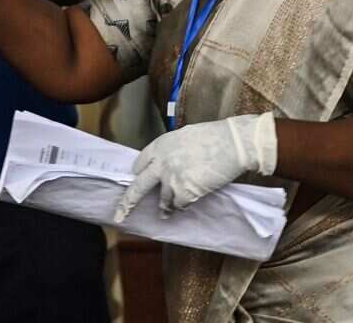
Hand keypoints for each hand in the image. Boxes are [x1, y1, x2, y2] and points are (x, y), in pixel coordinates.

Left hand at [114, 112, 277, 221]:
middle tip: (120, 215)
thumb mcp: (183, 137)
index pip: (139, 164)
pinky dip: (184, 206)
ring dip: (165, 207)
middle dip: (128, 203)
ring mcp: (172, 179)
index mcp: (159, 146)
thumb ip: (171, 151)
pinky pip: (180, 205)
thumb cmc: (213, 137)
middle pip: (138, 187)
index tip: (137, 180)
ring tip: (166, 213)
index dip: (140, 174)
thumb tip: (167, 162)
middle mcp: (161, 163)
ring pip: (162, 200)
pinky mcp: (185, 192)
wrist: (233, 144)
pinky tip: (189, 202)